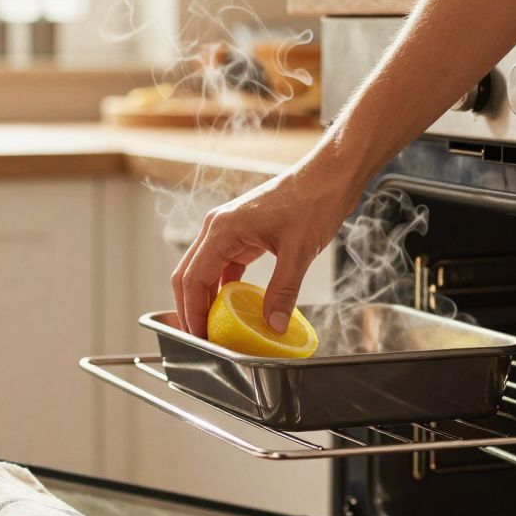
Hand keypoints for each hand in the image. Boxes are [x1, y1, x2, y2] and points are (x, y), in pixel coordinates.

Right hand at [171, 161, 356, 337]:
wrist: (327, 176)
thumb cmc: (313, 202)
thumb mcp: (298, 252)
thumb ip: (283, 291)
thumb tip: (274, 325)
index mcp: (222, 230)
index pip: (192, 279)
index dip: (192, 312)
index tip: (201, 338)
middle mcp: (217, 227)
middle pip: (188, 275)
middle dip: (190, 309)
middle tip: (202, 339)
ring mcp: (227, 229)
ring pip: (201, 270)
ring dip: (204, 299)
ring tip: (214, 327)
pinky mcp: (240, 233)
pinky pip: (221, 265)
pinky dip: (222, 287)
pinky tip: (233, 307)